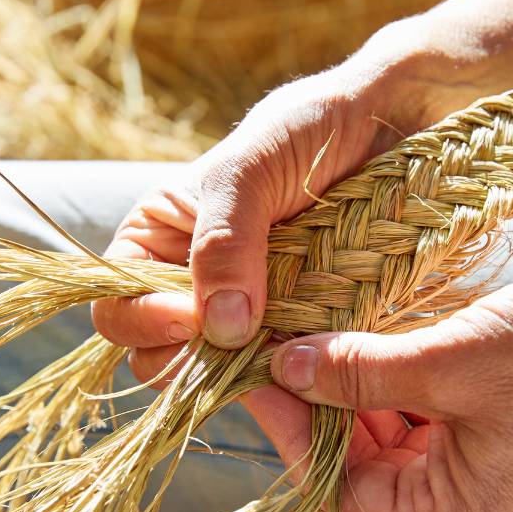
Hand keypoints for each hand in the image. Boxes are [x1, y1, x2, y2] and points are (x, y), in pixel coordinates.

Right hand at [92, 48, 445, 368]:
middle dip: (200, 367)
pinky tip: (321, 385)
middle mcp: (197, 284)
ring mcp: (252, 313)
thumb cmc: (309, 128)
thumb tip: (219, 327)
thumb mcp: (250, 169)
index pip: (119, 305)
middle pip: (166, 356)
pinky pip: (287, 376)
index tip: (191, 318)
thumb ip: (224, 241)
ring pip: (229, 378)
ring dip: (255, 388)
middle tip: (246, 357)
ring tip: (294, 382)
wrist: (393, 123)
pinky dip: (298, 388)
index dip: (144, 321)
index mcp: (160, 241)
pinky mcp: (304, 330)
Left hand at [244, 267, 512, 511]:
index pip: (343, 495)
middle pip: (364, 476)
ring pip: (392, 451)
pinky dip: (395, 394)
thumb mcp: (444, 360)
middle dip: (323, 414)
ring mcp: (487, 488)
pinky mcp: (499, 452)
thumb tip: (285, 368)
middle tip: (283, 355)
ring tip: (322, 343)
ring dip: (356, 399)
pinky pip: (426, 433)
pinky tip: (372, 349)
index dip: (296, 436)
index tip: (262, 380)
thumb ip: (357, 372)